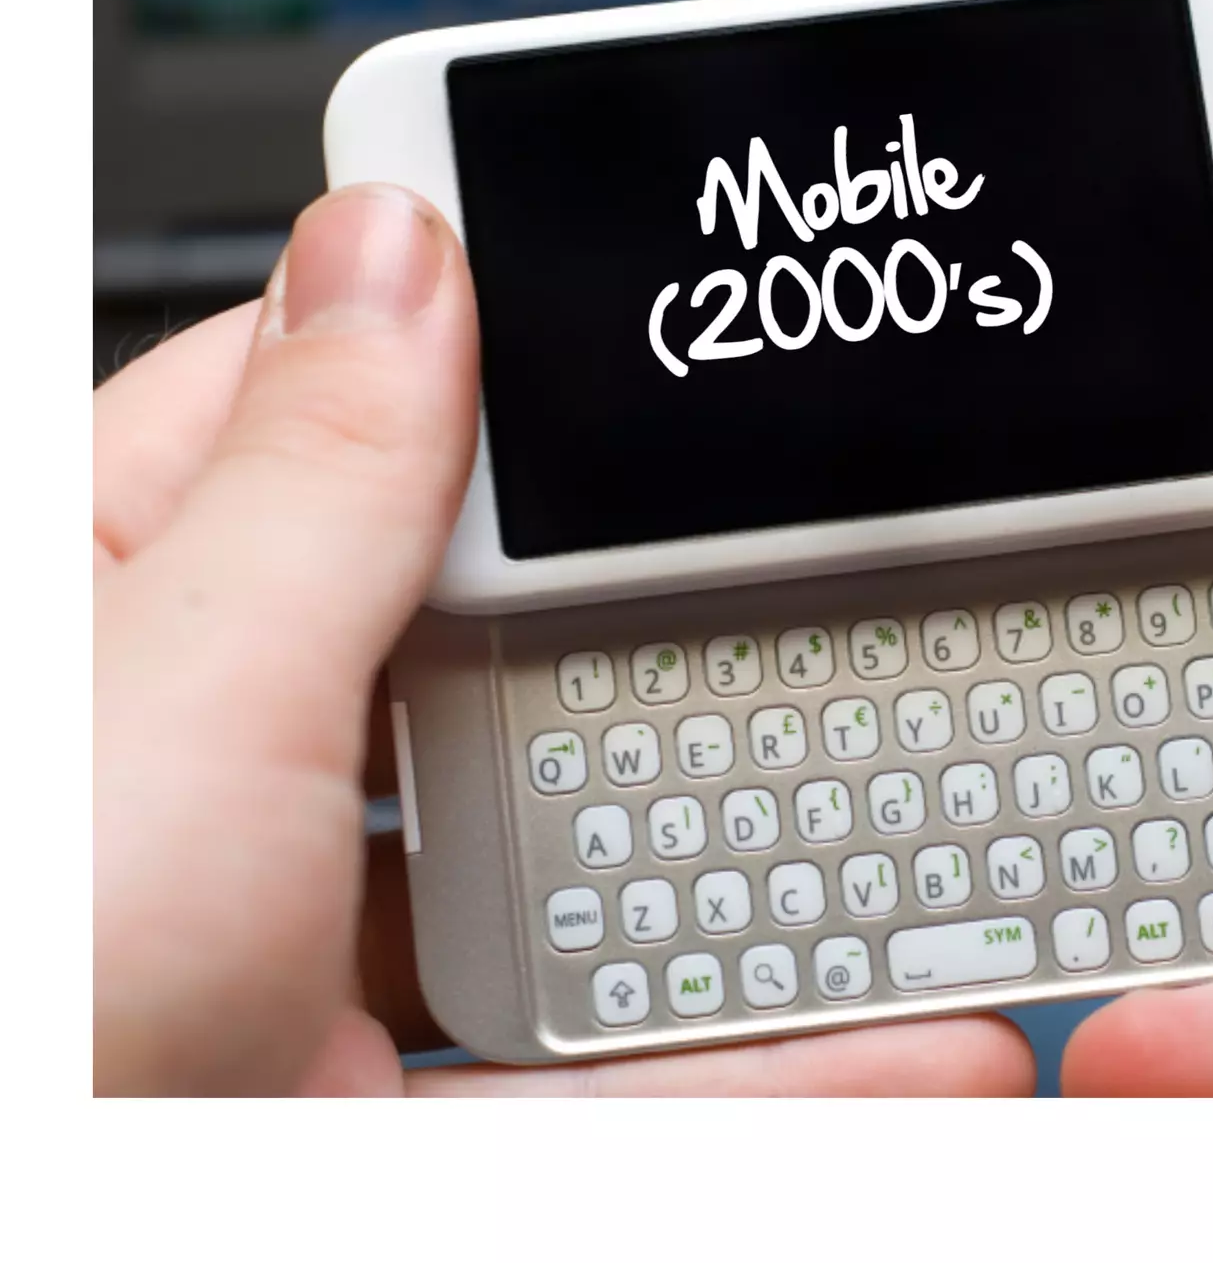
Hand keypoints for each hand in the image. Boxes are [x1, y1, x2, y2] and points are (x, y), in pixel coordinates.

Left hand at [94, 184, 1033, 1095]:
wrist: (54, 1245)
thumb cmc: (9, 1019)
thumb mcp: (165, 706)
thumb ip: (312, 487)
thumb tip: (398, 250)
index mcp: (110, 606)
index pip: (317, 406)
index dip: (481, 340)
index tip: (654, 301)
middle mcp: (207, 766)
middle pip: (494, 643)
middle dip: (668, 621)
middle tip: (847, 568)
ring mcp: (301, 949)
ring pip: (571, 869)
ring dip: (758, 870)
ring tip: (920, 817)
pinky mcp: (380, 1106)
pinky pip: (604, 1068)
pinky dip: (758, 1064)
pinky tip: (905, 1041)